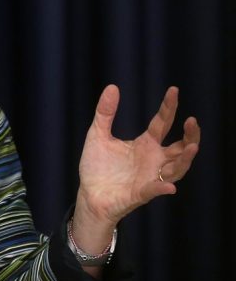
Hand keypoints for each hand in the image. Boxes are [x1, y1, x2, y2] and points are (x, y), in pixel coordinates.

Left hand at [76, 85, 199, 227]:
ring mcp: (150, 177)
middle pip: (179, 147)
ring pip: (176, 169)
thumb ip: (105, 113)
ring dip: (184, 159)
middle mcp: (153, 160)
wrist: (88, 193)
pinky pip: (155, 190)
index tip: (174, 90)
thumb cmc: (97, 166)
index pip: (162, 123)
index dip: (169, 107)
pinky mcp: (140, 193)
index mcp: (145, 144)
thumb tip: (112, 87)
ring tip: (191, 147)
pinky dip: (162, 188)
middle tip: (192, 121)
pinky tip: (169, 186)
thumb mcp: (97, 135)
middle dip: (190, 135)